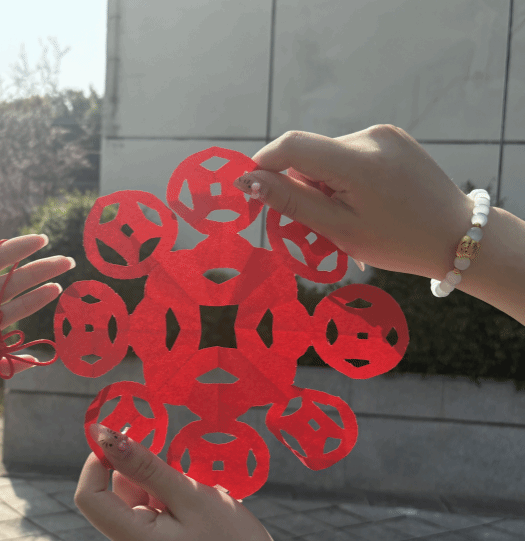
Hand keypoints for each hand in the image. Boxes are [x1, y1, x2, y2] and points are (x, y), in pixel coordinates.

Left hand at [74, 424, 311, 540]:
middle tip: (181, 462)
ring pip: (139, 499)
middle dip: (142, 469)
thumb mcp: (191, 496)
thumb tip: (104, 436)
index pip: (89, 495)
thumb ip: (146, 466)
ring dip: (162, 482)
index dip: (99, 460)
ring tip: (199, 490)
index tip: (127, 434)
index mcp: (133, 540)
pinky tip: (200, 504)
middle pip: (117, 494)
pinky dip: (171, 498)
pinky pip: (154, 513)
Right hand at [236, 124, 475, 280]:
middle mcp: (370, 137)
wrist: (456, 235)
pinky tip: (364, 200)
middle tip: (315, 222)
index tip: (250, 190)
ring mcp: (384, 134)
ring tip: (348, 214)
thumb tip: (248, 181)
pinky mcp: (392, 136)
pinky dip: (342, 177)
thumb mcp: (339, 229)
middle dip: (300, 185)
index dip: (263, 164)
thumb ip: (292, 202)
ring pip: (327, 156)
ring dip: (322, 183)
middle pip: (309, 155)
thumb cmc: (397, 242)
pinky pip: (349, 153)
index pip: (292, 146)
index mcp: (358, 163)